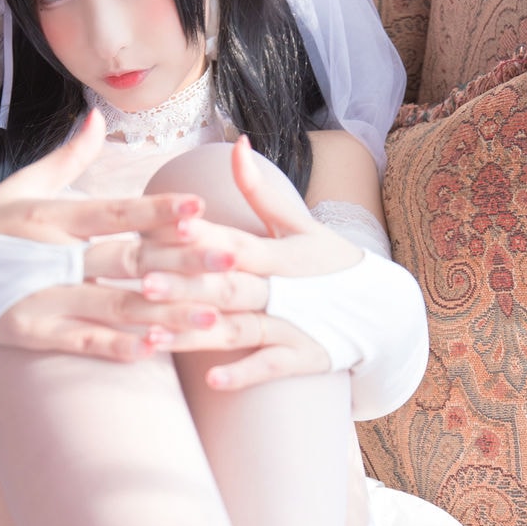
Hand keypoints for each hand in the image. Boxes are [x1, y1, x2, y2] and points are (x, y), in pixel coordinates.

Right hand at [0, 111, 248, 362]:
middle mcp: (49, 256)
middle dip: (182, 259)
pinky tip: (155, 349)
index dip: (157, 208)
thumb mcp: (19, 188)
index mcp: (51, 216)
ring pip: (112, 304)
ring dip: (165, 311)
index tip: (199, 205)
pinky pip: (78, 342)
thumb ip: (67, 158)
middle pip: (126, 257)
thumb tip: (96, 117)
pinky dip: (116, 346)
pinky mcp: (27, 333)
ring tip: (212, 315)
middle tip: (232, 259)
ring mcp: (38, 296)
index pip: (114, 211)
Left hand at [134, 136, 365, 390]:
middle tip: (143, 282)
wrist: (382, 311)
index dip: (205, 234)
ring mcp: (292, 325)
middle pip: (228, 287)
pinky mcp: (301, 358)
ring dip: (197, 335)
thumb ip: (261, 191)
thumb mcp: (301, 225)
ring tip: (154, 338)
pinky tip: (211, 380)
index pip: (235, 241)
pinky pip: (270, 367)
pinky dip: (243, 374)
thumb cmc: (332, 264)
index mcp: (279, 253)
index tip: (169, 224)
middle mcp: (282, 289)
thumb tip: (236, 145)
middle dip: (185, 285)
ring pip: (238, 330)